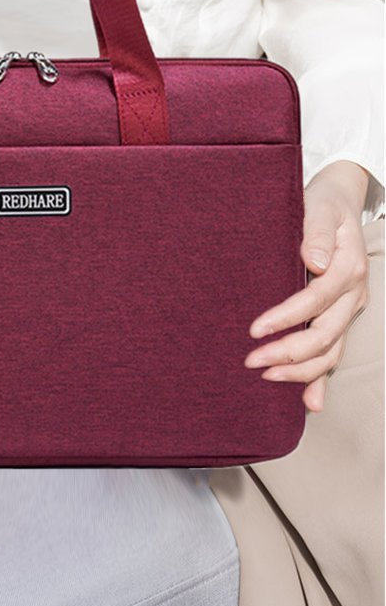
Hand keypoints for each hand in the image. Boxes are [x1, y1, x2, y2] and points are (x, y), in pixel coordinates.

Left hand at [244, 160, 369, 411]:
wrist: (340, 202)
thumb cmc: (322, 203)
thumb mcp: (318, 206)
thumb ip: (316, 231)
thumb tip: (313, 259)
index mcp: (347, 268)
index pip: (315, 300)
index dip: (286, 318)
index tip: (255, 330)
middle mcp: (353, 294)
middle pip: (325, 334)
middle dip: (288, 352)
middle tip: (251, 361)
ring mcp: (349, 309)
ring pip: (331, 351)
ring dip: (301, 370)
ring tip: (267, 377)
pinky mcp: (340, 317)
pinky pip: (334, 354)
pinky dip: (323, 380)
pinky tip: (310, 403)